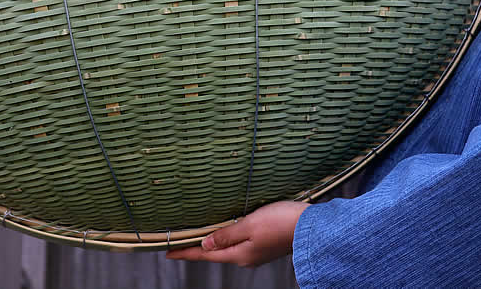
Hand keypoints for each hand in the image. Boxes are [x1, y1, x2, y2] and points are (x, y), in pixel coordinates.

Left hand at [165, 200, 309, 267]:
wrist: (313, 227)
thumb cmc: (282, 222)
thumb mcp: (249, 225)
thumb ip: (226, 235)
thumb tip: (205, 245)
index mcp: (239, 255)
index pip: (205, 255)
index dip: (185, 252)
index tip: (167, 252)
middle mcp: (246, 257)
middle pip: (215, 253)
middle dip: (197, 248)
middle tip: (180, 241)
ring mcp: (257, 253)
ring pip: (228, 247)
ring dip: (213, 241)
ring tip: (199, 234)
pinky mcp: (266, 245)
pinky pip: (240, 242)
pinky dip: (228, 237)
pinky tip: (227, 230)